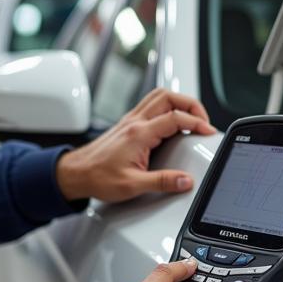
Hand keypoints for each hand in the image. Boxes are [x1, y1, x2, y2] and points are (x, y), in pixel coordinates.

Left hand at [56, 89, 216, 202]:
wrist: (75, 173)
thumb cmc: (98, 177)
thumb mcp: (132, 185)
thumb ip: (162, 182)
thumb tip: (184, 180)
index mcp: (138, 134)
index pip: (175, 118)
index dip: (196, 123)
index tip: (208, 131)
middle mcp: (134, 122)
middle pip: (169, 96)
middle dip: (191, 105)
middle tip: (203, 120)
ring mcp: (130, 120)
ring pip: (159, 96)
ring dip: (178, 102)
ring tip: (191, 116)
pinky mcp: (126, 124)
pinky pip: (150, 105)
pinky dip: (166, 107)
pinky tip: (171, 120)